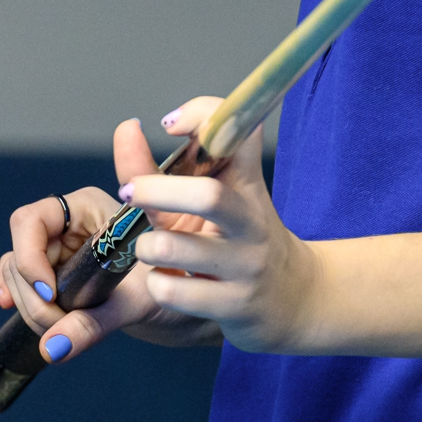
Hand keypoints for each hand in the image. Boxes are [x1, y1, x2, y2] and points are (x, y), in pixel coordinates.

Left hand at [0, 99, 315, 364]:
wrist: (295, 299)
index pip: (238, 133)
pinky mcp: (236, 306)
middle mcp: (250, 221)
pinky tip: (167, 282)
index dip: (201, 115)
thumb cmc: (239, 239)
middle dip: (156, 190)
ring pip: (174, 248)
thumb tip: (126, 129)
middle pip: (207, 195)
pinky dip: (158, 285)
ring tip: (149, 249)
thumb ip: (159, 168)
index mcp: (246, 184)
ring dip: (147, 247)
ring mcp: (246, 265)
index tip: (168, 125)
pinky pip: (176, 292)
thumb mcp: (208, 202)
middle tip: (129, 193)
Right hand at [0, 112, 229, 363]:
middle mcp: (69, 223)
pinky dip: (19, 298)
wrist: (192, 300)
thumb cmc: (178, 284)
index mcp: (88, 207)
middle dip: (32, 293)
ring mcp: (59, 248)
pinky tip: (11, 307)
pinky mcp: (54, 272)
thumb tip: (53, 349)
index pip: (32, 219)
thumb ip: (94, 322)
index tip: (49, 294)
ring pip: (18, 271)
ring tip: (60, 328)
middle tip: (58, 323)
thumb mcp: (138, 301)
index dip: (30, 256)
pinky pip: (20, 282)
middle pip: (21, 250)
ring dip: (30, 306)